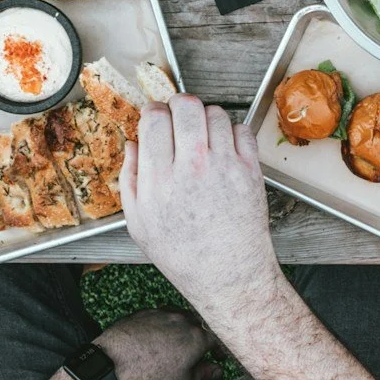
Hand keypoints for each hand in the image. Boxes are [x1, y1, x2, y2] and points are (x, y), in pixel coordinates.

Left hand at [91, 308, 222, 379]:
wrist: (111, 369)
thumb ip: (203, 375)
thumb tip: (216, 370)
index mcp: (197, 337)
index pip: (217, 339)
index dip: (219, 350)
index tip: (218, 359)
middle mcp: (181, 320)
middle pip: (199, 325)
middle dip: (202, 337)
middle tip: (198, 353)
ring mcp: (161, 313)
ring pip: (179, 317)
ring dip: (182, 329)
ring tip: (177, 345)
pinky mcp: (142, 313)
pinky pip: (160, 316)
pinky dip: (163, 325)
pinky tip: (157, 339)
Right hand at [120, 95, 281, 320]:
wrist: (227, 275)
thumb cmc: (183, 254)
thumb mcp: (138, 223)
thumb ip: (130, 178)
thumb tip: (132, 143)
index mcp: (159, 179)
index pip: (155, 119)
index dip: (153, 112)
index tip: (155, 118)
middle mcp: (192, 167)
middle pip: (185, 105)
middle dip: (178, 105)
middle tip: (178, 118)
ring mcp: (224, 165)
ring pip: (214, 113)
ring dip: (206, 118)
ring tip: (202, 136)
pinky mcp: (249, 169)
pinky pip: (241, 129)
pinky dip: (231, 131)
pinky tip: (223, 148)